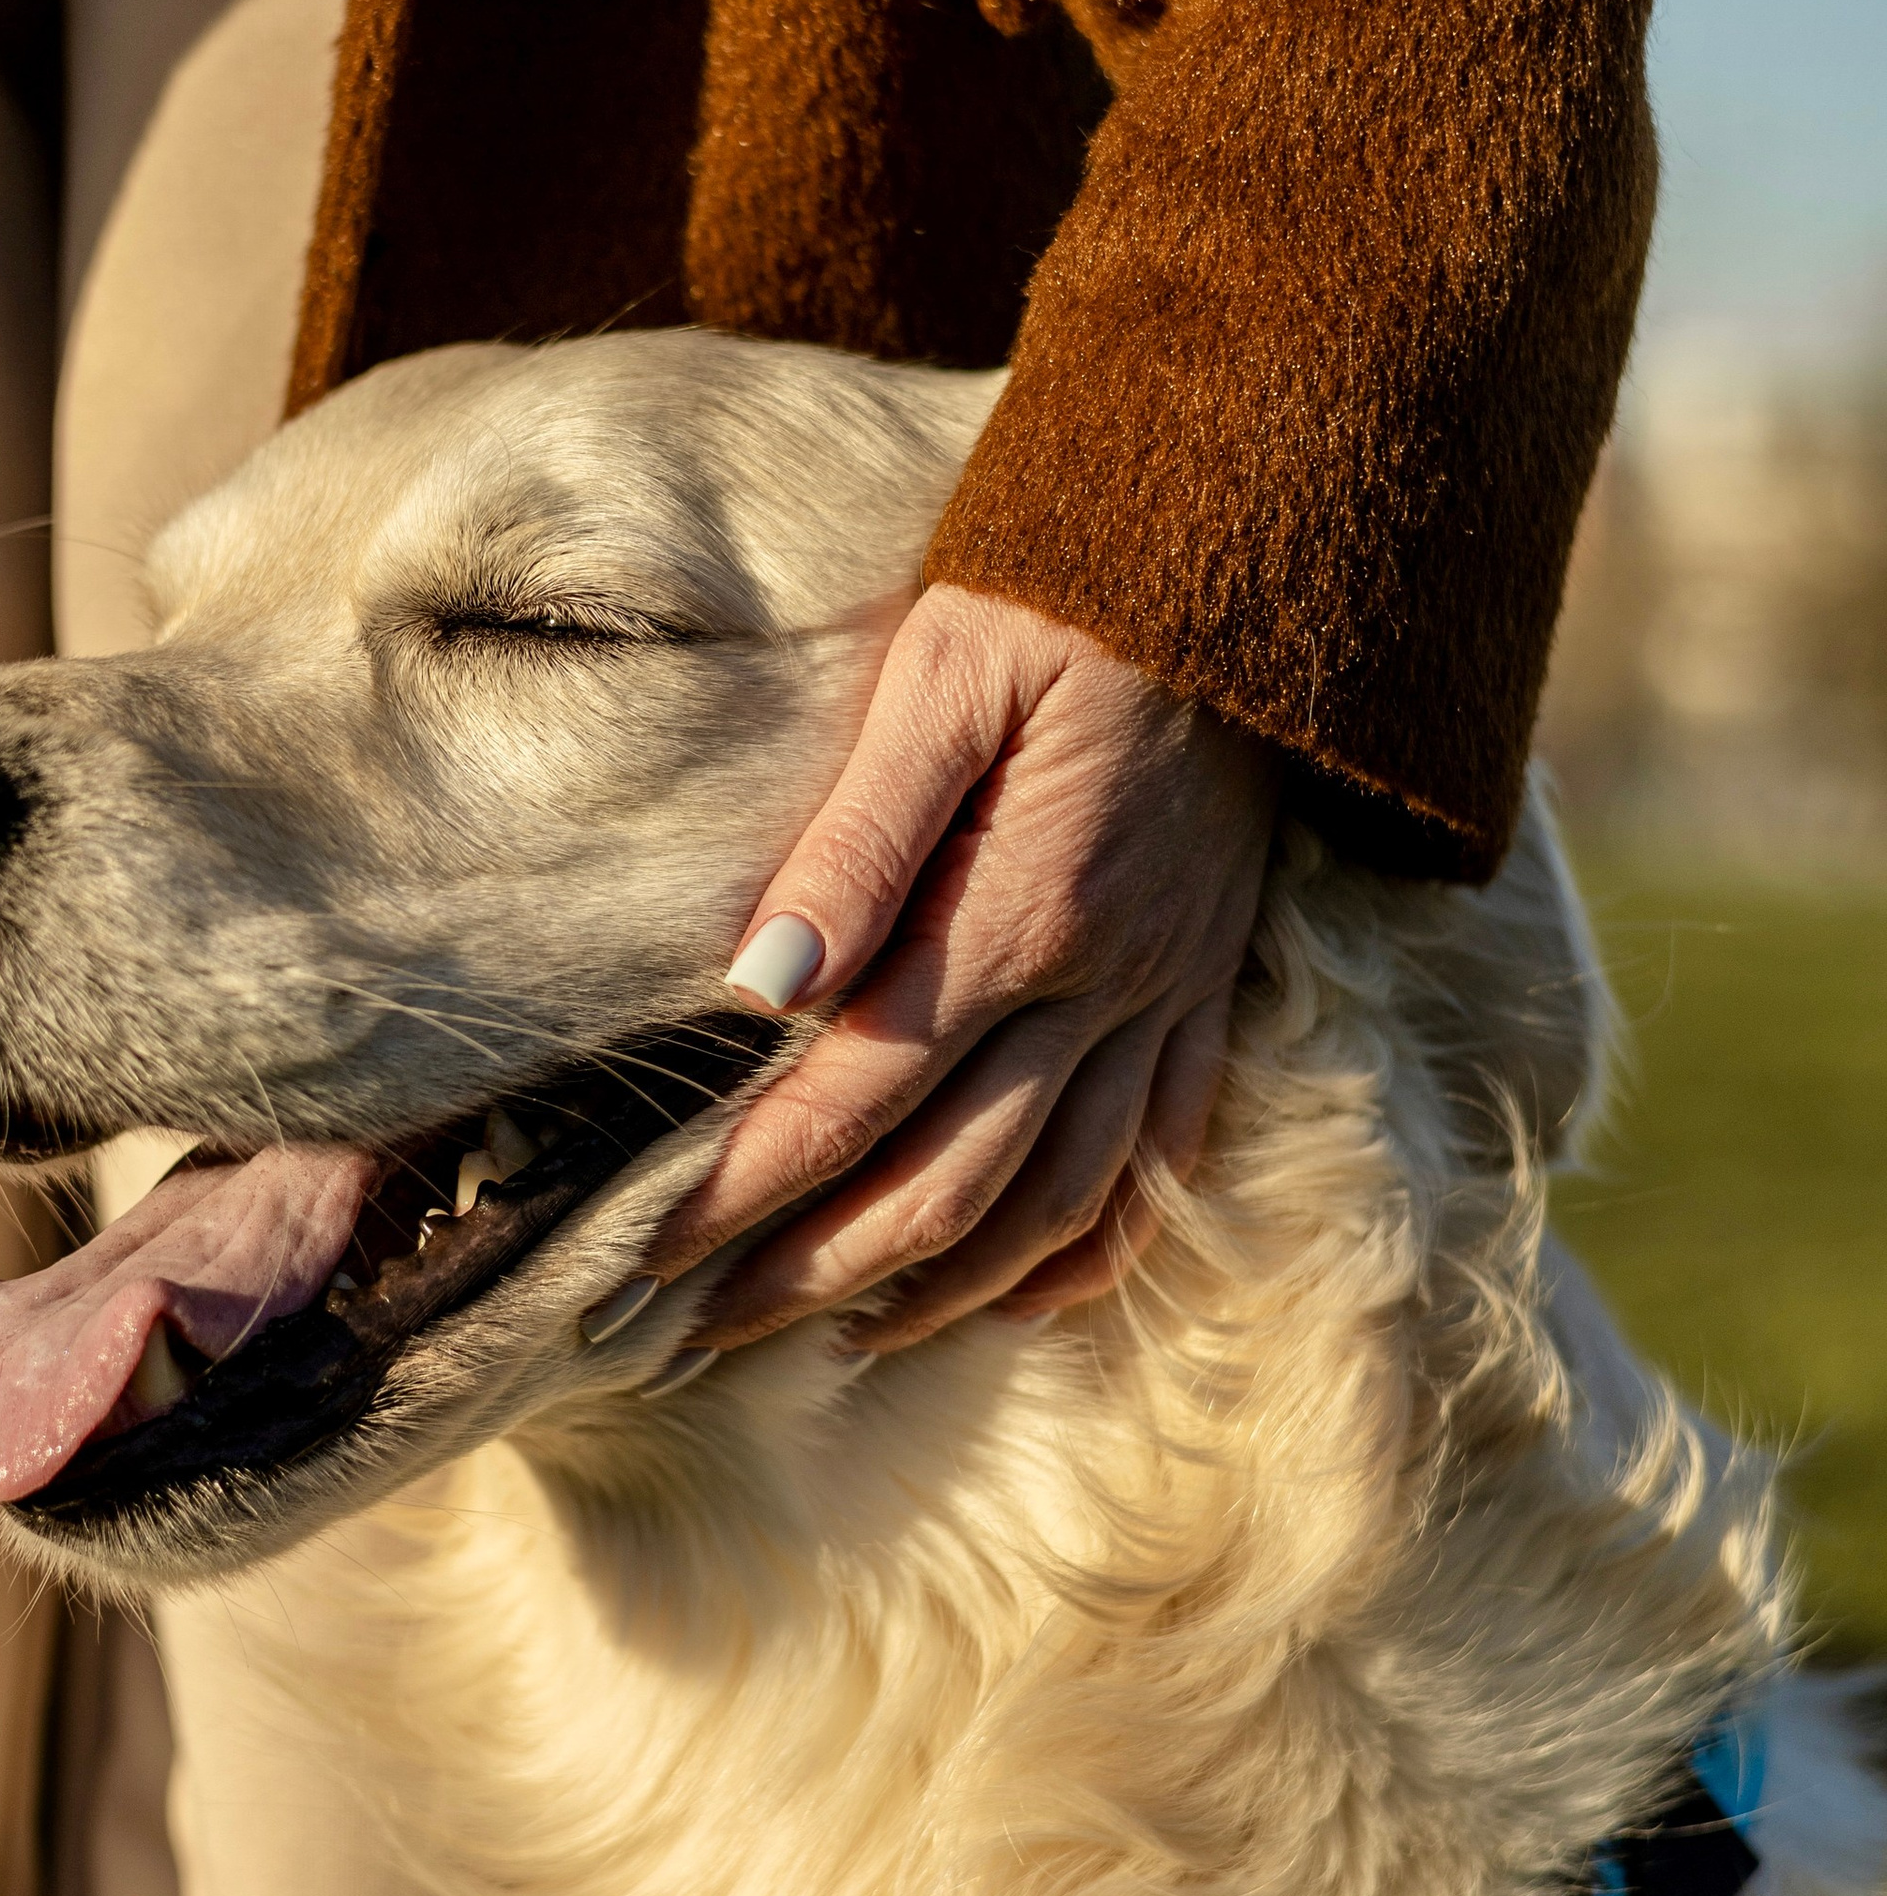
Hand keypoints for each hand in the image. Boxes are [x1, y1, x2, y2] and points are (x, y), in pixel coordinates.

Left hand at [652, 587, 1277, 1349]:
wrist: (1254, 558)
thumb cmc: (1065, 598)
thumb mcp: (941, 677)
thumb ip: (855, 836)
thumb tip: (758, 980)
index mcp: (1022, 911)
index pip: (855, 1095)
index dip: (743, 1190)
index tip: (642, 1254)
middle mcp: (1104, 986)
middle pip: (947, 1185)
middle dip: (812, 1274)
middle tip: (698, 1331)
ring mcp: (1169, 1002)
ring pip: (1056, 1206)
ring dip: (939, 1293)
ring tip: (827, 1338)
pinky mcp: (1210, 998)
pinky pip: (1160, 1169)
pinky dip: (1083, 1255)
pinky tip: (1007, 1296)